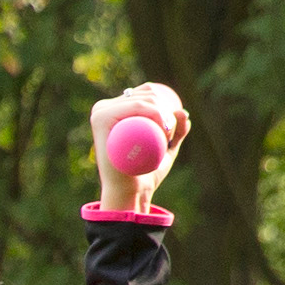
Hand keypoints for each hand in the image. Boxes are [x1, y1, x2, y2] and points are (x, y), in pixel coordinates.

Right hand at [92, 80, 189, 202]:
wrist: (132, 191)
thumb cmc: (145, 172)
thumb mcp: (165, 149)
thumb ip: (176, 132)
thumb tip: (183, 112)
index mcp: (115, 110)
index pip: (147, 92)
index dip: (167, 105)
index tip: (172, 131)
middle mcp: (104, 108)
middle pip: (148, 94)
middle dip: (168, 112)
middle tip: (169, 138)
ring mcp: (100, 112)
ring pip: (145, 99)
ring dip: (165, 115)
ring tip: (165, 139)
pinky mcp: (101, 119)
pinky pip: (137, 105)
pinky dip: (156, 113)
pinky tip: (162, 129)